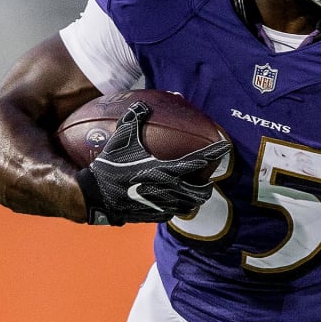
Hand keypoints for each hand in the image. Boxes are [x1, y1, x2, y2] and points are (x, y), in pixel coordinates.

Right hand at [76, 101, 230, 224]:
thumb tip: (142, 104)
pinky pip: (173, 214)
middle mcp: (167, 190)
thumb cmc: (109, 165)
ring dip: (194, 199)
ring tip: (195, 191)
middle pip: (200, 192)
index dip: (214, 154)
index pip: (198, 162)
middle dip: (207, 185)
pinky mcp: (152, 216)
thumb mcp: (121, 140)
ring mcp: (161, 206)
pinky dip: (177, 208)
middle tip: (207, 178)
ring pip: (189, 206)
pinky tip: (174, 202)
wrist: (95, 195)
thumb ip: (134, 120)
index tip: (225, 148)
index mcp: (164, 170)